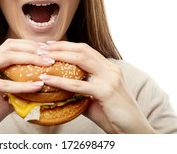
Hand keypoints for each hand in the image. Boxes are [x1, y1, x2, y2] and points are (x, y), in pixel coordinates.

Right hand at [0, 39, 51, 133]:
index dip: (29, 45)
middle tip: (50, 56)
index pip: (10, 45)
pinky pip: (4, 83)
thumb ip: (19, 89)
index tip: (47, 50)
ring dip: (30, 59)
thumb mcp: (5, 97)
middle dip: (32, 49)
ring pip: (7, 58)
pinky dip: (23, 85)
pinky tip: (37, 86)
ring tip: (47, 64)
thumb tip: (41, 87)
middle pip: (10, 46)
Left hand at [38, 41, 155, 133]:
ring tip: (42, 58)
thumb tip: (59, 90)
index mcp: (109, 68)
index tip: (50, 46)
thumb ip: (80, 91)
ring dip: (59, 57)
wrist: (135, 131)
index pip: (85, 49)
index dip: (67, 45)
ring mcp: (109, 79)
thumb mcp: (95, 99)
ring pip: (81, 60)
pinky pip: (79, 84)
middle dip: (60, 47)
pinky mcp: (106, 91)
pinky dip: (61, 81)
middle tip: (42, 48)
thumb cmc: (114, 116)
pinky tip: (48, 79)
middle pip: (82, 50)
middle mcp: (110, 69)